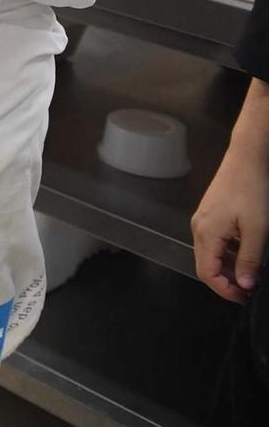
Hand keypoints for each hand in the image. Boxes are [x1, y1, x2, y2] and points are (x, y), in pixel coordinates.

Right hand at [193, 92, 268, 302]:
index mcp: (206, 233)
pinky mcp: (210, 213)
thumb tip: (244, 285)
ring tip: (250, 274)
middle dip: (224, 282)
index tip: (245, 298)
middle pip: (204, 264)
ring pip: (209, 253)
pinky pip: (213, 241)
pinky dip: (226, 253)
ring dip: (226, 268)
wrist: (247, 158)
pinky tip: (244, 252)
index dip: (224, 290)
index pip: (206, 273)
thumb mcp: (257, 229)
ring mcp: (202, 219)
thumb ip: (249, 259)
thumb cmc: (252, 191)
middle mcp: (198, 227)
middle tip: (248, 290)